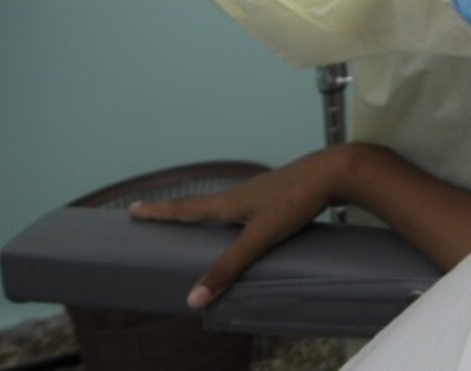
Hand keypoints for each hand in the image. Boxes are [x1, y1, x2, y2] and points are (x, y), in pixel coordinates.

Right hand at [128, 149, 348, 309]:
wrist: (338, 171)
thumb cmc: (297, 200)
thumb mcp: (260, 238)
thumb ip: (228, 268)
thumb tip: (193, 298)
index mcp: (229, 202)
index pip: (184, 209)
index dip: (158, 212)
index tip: (133, 208)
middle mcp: (241, 194)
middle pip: (201, 205)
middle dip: (177, 212)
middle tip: (155, 213)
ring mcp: (262, 192)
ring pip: (226, 205)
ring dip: (206, 213)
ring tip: (195, 221)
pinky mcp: (281, 195)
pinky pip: (248, 208)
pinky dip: (235, 217)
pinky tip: (245, 224)